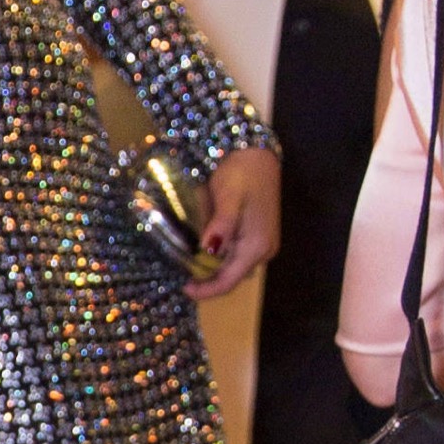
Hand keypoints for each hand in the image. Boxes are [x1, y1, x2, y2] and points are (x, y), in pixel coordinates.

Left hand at [192, 143, 281, 298]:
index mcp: (257, 246)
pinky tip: (201, 249)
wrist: (257, 154)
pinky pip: (236, 255)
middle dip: (206, 280)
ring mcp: (262, 244)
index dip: (206, 290)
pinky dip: (218, 257)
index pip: (229, 281)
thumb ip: (221, 226)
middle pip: (231, 277)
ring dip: (211, 269)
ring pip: (233, 267)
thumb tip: (209, 251)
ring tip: (186, 264)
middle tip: (179, 275)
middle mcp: (264, 251)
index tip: (183, 288)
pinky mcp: (258, 236)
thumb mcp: (229, 197)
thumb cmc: (242, 174)